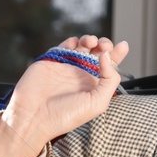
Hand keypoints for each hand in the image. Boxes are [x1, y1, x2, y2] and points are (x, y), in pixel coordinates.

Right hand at [0, 35, 128, 156]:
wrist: (34, 116)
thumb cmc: (66, 115)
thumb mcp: (98, 102)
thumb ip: (109, 79)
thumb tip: (106, 55)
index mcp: (95, 86)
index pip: (110, 67)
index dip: (117, 54)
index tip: (123, 45)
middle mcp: (82, 75)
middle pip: (98, 53)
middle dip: (104, 45)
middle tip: (104, 45)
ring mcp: (67, 67)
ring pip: (82, 47)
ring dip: (90, 40)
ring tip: (91, 42)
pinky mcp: (52, 61)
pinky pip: (64, 47)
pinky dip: (72, 41)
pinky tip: (75, 43)